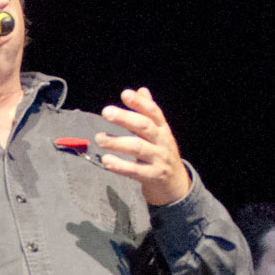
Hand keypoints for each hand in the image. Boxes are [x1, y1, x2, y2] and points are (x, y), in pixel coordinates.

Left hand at [94, 88, 191, 205]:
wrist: (175, 184)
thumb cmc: (161, 153)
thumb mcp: (158, 132)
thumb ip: (148, 113)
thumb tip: (142, 90)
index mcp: (163, 129)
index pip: (153, 112)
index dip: (140, 102)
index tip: (125, 94)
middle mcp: (162, 142)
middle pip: (144, 127)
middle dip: (125, 118)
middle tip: (106, 112)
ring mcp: (159, 159)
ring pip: (138, 148)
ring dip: (117, 142)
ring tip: (99, 138)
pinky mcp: (153, 176)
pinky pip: (135, 171)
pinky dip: (120, 166)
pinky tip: (106, 161)